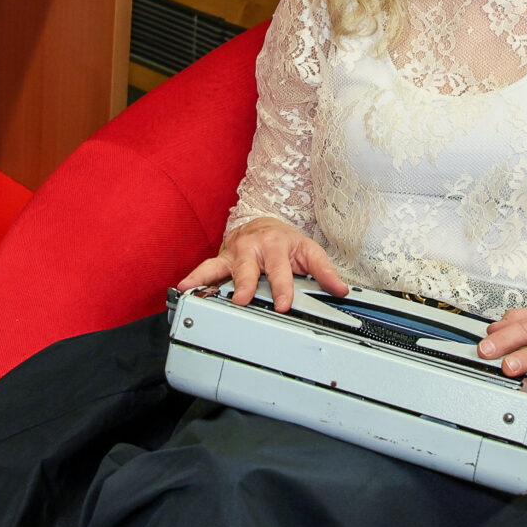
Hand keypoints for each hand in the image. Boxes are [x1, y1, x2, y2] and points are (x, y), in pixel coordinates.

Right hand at [180, 218, 349, 311]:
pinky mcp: (222, 259)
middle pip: (252, 268)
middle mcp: (256, 248)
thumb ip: (324, 271)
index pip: (283, 270)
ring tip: (204, 290)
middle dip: (248, 283)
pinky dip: (195, 277)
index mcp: (279, 247)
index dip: (284, 287)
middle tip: (244, 298)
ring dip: (217, 280)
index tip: (284, 303)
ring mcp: (237, 253)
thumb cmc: (285, 242)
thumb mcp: (309, 251)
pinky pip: (207, 268)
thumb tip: (341, 290)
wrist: (262, 223)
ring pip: (227, 267)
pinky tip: (184, 287)